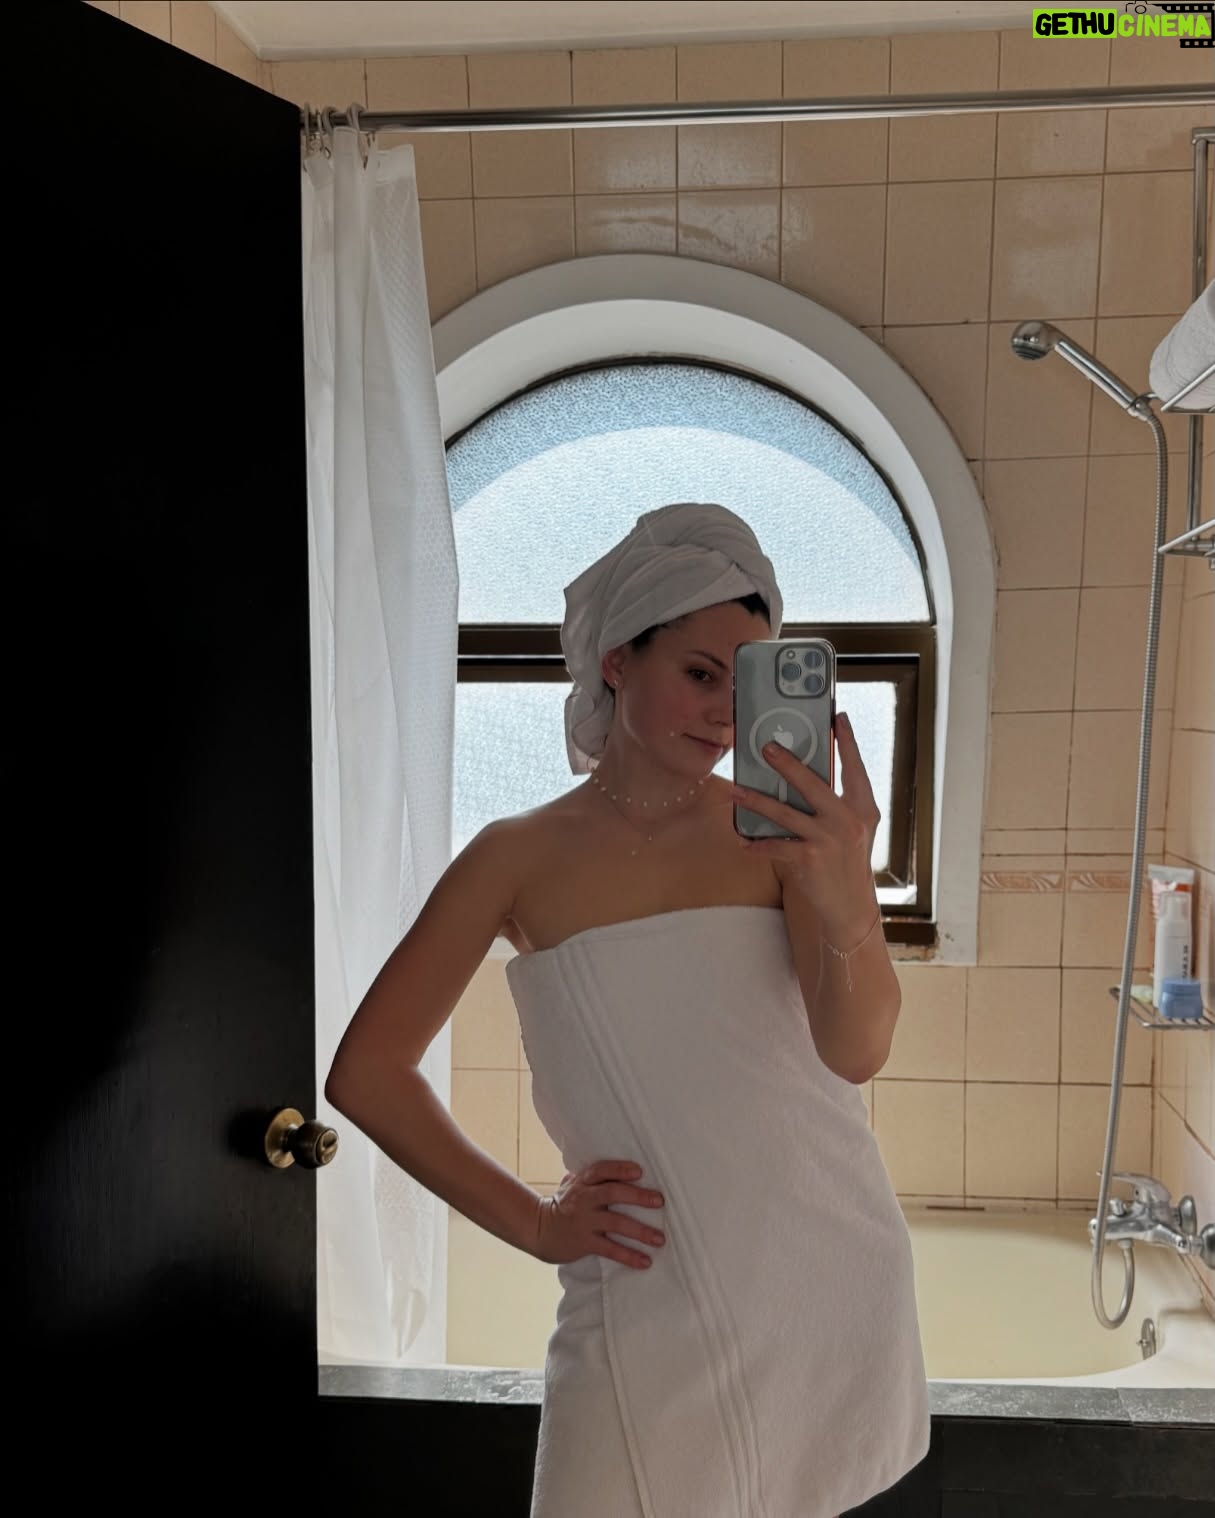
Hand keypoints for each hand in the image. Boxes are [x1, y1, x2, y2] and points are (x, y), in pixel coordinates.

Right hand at [532, 1159, 665, 1270]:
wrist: (537, 1230)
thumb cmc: (561, 1205)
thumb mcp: (571, 1185)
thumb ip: (590, 1177)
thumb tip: (618, 1167)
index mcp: (582, 1182)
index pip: (601, 1170)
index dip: (620, 1169)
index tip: (639, 1171)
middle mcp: (583, 1199)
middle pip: (611, 1193)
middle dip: (637, 1196)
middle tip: (659, 1201)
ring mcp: (584, 1221)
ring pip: (615, 1223)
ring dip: (640, 1231)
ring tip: (660, 1239)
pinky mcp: (584, 1243)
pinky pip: (610, 1249)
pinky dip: (629, 1256)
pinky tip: (645, 1261)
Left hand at [730, 711, 880, 938]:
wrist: (849, 907)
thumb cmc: (846, 863)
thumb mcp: (853, 830)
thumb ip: (837, 804)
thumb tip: (803, 776)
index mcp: (863, 808)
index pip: (855, 768)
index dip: (847, 742)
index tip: (837, 718)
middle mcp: (849, 820)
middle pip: (813, 782)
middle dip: (787, 763)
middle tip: (766, 747)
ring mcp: (829, 839)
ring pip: (784, 812)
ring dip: (755, 800)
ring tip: (736, 790)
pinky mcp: (809, 858)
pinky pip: (774, 845)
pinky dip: (756, 844)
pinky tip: (742, 840)